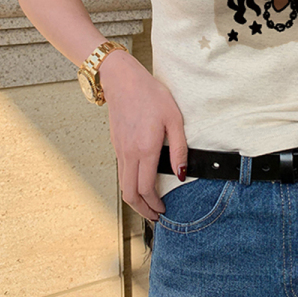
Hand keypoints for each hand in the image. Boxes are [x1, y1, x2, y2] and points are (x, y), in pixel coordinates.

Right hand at [99, 50, 187, 220]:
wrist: (123, 80)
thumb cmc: (150, 95)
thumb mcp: (174, 118)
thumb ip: (179, 148)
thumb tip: (181, 173)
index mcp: (145, 149)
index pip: (146, 189)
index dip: (154, 205)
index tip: (163, 211)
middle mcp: (129, 153)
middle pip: (130, 193)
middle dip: (142, 210)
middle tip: (155, 216)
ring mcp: (120, 149)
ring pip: (122, 185)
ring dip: (135, 199)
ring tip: (148, 205)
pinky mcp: (116, 144)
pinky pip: (121, 172)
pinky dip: (129, 185)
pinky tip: (140, 183)